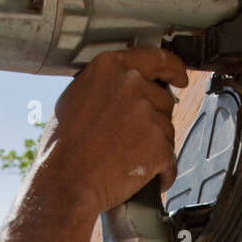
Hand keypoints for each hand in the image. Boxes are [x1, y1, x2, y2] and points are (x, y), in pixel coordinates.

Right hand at [43, 46, 188, 216]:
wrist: (66, 182)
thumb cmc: (62, 149)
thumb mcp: (76, 98)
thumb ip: (105, 86)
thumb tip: (120, 90)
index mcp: (110, 68)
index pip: (155, 59)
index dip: (173, 69)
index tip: (179, 78)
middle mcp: (131, 84)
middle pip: (163, 100)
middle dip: (154, 121)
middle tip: (134, 141)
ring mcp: (146, 114)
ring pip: (167, 131)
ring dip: (156, 148)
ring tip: (130, 161)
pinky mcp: (157, 144)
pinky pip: (171, 160)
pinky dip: (162, 172)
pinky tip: (148, 179)